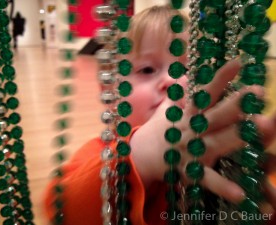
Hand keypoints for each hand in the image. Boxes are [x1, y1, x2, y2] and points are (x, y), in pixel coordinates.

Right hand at [130, 59, 275, 203]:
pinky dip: (222, 186)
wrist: (141, 154)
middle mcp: (191, 129)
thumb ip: (179, 93)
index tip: (238, 62)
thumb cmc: (160, 129)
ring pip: (217, 143)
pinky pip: (207, 179)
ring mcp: (190, 150)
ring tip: (265, 128)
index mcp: (187, 114)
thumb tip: (186, 75)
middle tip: (258, 92)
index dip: (220, 78)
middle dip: (236, 104)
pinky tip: (241, 193)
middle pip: (215, 115)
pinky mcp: (189, 171)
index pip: (205, 93)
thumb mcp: (168, 109)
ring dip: (238, 136)